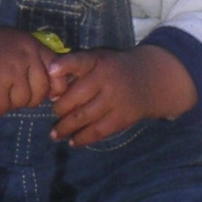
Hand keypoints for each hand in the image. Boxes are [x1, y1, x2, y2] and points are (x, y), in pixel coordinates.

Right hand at [0, 18, 53, 115]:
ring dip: (6, 102)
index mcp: (33, 46)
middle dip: (25, 99)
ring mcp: (10, 69)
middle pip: (39, 94)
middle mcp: (25, 56)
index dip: (52, 89)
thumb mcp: (16, 46)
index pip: (58, 74)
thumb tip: (56, 93)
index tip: (40, 93)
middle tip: (8, 92)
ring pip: (20, 103)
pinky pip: (0, 108)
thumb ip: (35, 63)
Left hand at [46, 43, 196, 146]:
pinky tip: (72, 141)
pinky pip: (98, 131)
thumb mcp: (99, 59)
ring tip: (55, 134)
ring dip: (65, 127)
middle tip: (54, 113)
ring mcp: (115, 100)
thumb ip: (76, 70)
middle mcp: (106, 79)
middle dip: (59, 108)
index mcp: (98, 61)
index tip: (51, 71)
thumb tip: (53, 95)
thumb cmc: (114, 69)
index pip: (79, 61)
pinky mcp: (122, 118)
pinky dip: (82, 138)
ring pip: (83, 117)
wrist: (151, 79)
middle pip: (75, 97)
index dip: (64, 66)